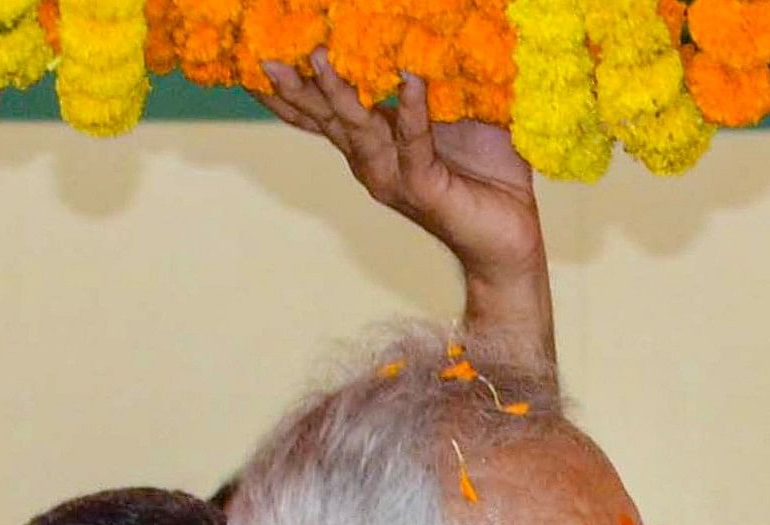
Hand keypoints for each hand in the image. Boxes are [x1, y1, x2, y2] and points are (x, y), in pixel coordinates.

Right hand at [255, 62, 543, 278]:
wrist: (511, 240)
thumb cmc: (487, 175)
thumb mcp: (456, 120)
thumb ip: (436, 87)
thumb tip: (429, 39)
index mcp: (372, 141)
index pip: (319, 112)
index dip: (289, 88)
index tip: (259, 55)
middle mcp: (371, 160)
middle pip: (321, 116)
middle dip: (292, 85)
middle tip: (263, 54)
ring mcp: (393, 176)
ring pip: (355, 127)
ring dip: (337, 91)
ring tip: (319, 56)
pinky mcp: (423, 189)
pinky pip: (413, 142)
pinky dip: (411, 110)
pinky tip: (409, 79)